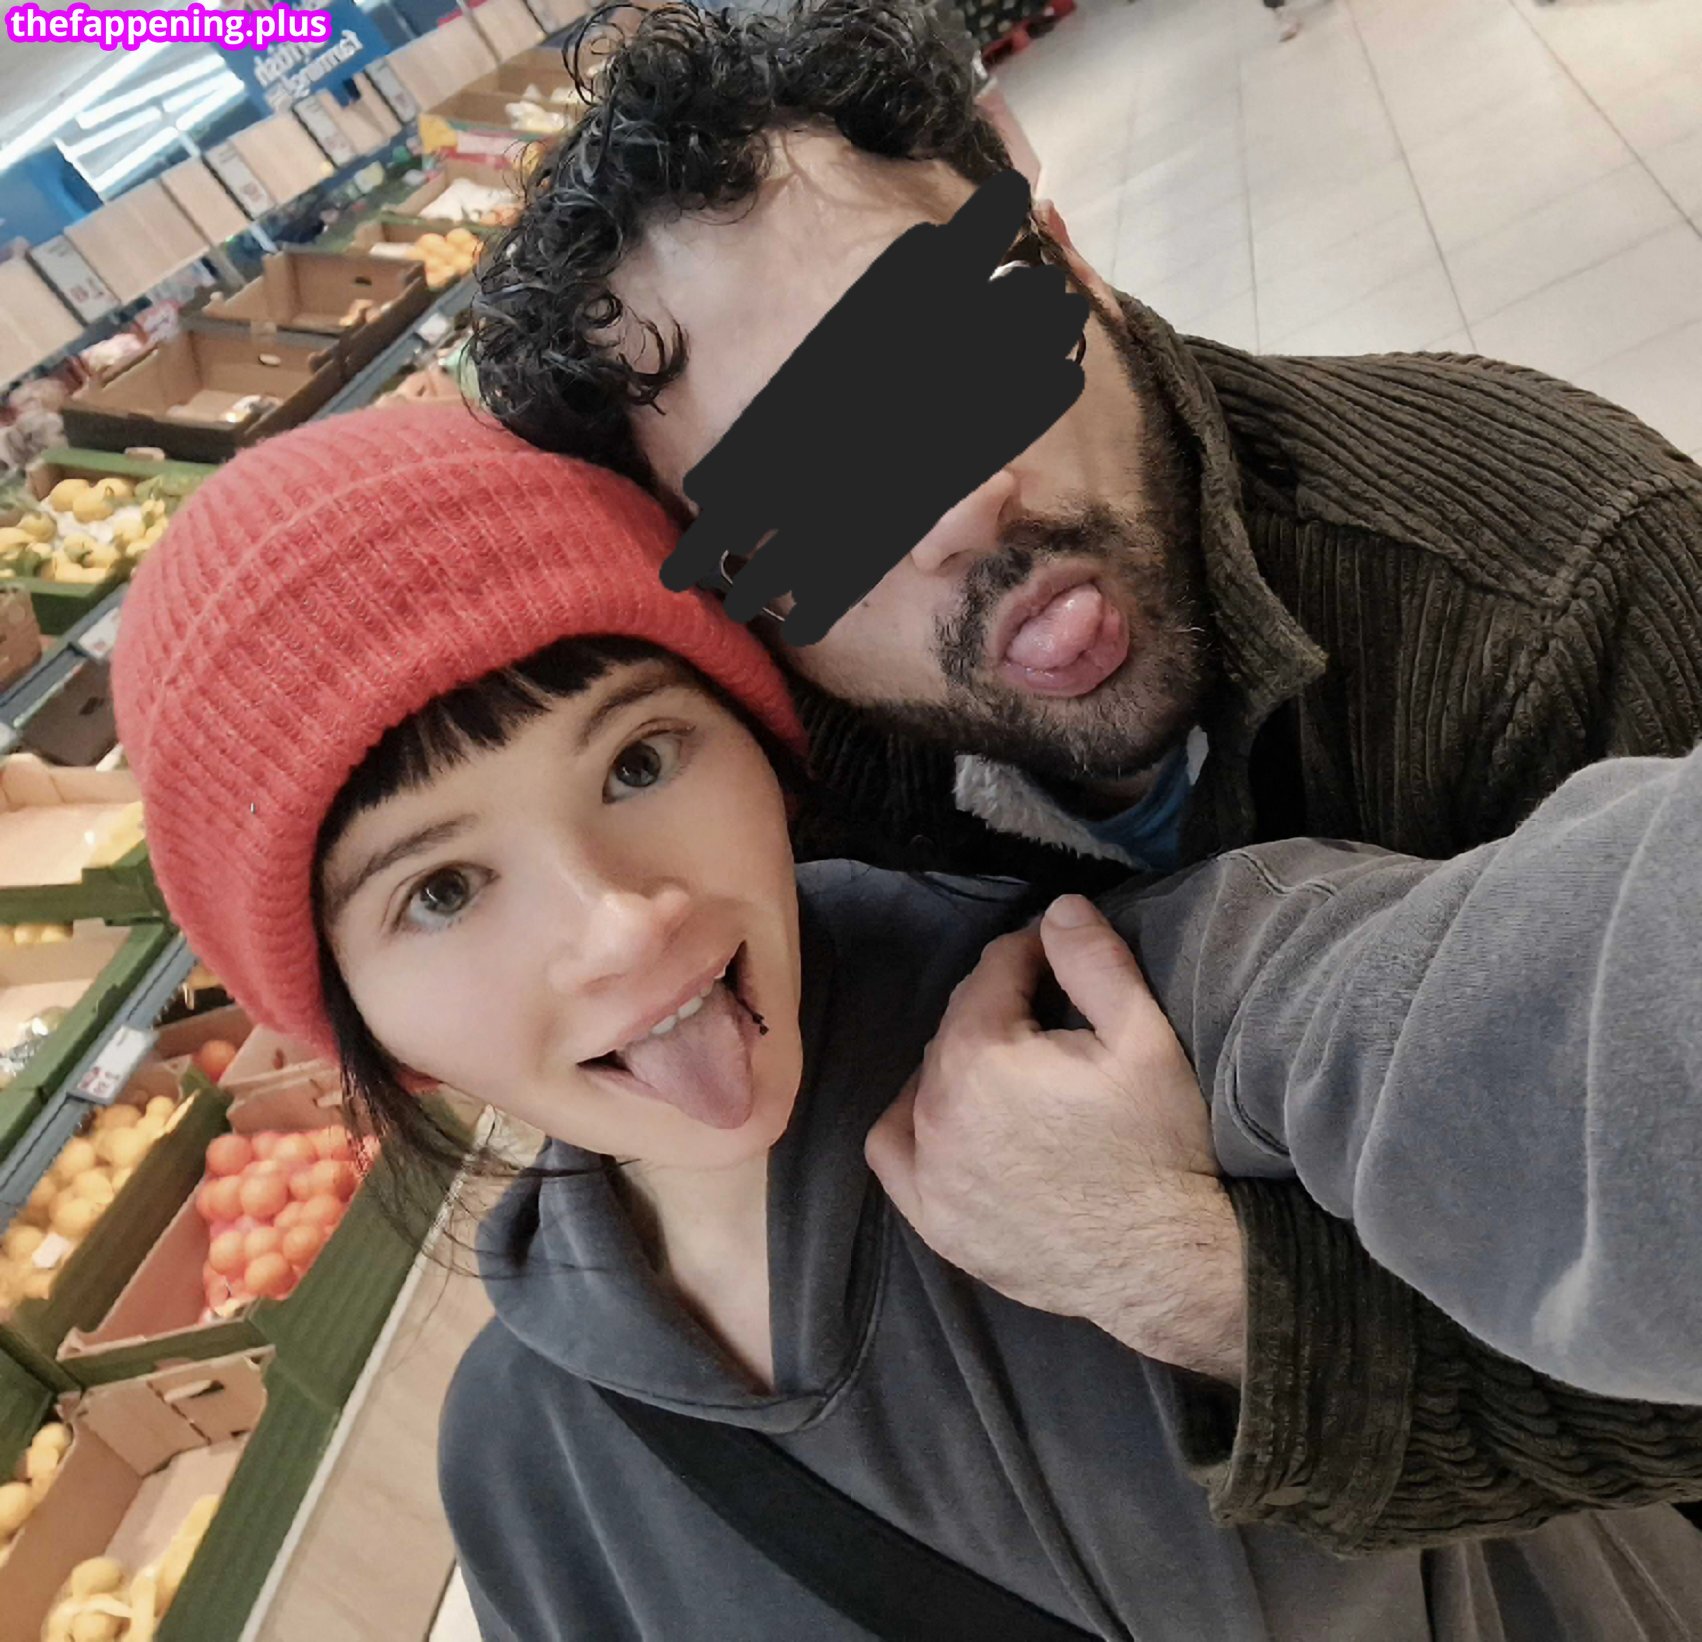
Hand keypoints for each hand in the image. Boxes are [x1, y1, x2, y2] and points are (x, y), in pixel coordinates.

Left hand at [866, 895, 1244, 1382]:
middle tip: (1049, 1016)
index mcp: (980, 1054)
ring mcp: (928, 1170)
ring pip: (925, 1082)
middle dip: (998, 1008)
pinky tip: (948, 1117)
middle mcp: (935, 1108)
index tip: (1058, 957)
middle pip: (957, 1025)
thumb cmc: (1160, 1149)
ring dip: (959, 1062)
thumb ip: (1095, 962)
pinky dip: (913, 1123)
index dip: (1031, 954)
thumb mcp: (1146, 1039)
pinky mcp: (933, 1220)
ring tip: (1012, 1068)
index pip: (992, 971)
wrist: (1167, 1263)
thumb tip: (1057, 908)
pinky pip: (893, 1151)